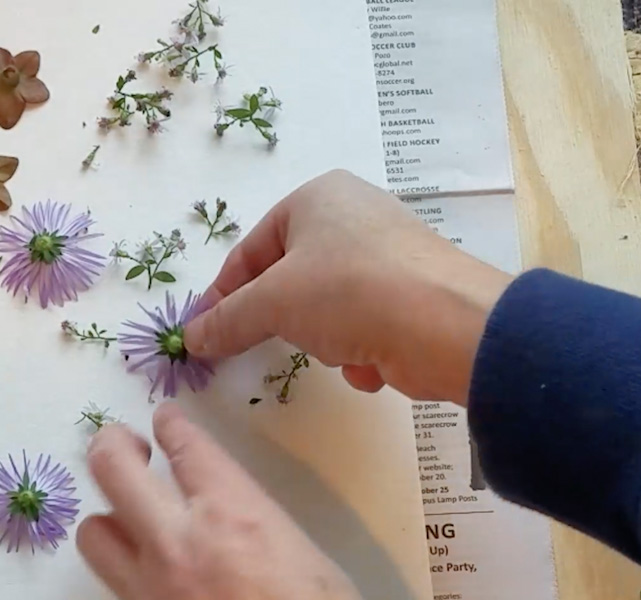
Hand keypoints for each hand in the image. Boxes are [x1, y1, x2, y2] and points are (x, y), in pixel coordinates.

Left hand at [78, 404, 394, 599]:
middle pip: (113, 469)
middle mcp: (180, 547)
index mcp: (236, 519)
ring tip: (132, 525)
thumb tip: (248, 533)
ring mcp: (149, 599)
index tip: (167, 421)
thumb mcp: (320, 574)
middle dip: (113, 445)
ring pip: (96, 535)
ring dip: (112, 521)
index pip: (186, 448)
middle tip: (122, 445)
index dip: (173, 427)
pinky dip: (140, 597)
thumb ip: (269, 538)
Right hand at [184, 170, 511, 404]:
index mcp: (317, 197)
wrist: (447, 327)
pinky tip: (373, 361)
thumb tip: (192, 336)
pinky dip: (359, 351)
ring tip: (339, 348)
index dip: (224, 294)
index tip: (205, 335)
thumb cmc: (349, 292)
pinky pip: (362, 327)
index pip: (251, 249)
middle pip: (289, 280)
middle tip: (271, 345)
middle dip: (284, 321)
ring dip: (324, 341)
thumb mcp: (273, 303)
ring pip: (324, 309)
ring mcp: (385, 257)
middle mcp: (353, 217)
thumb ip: (227, 320)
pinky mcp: (410, 296)